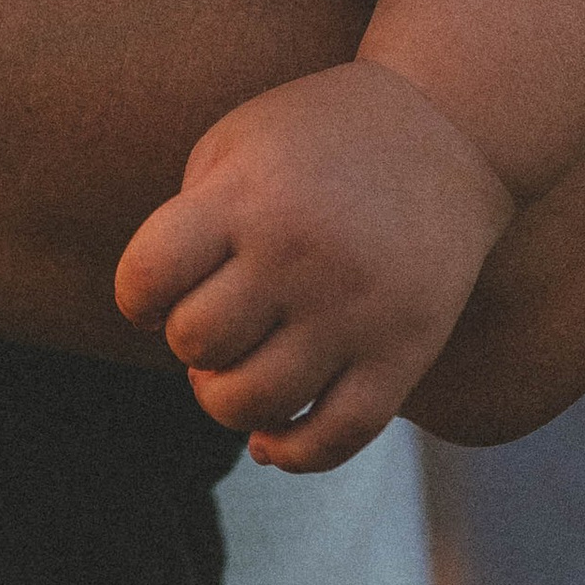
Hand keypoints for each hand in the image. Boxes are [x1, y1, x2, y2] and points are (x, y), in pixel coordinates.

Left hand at [114, 59, 514, 469]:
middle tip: (214, 317)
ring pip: (257, 404)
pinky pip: (334, 440)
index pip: (148, 275)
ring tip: (237, 368)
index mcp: (248, 196)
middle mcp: (299, 256)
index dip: (137, 295)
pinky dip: (290, 453)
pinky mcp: (404, 355)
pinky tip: (270, 437)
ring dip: (226, 401)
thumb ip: (187, 224)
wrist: (446, 130)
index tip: (157, 290)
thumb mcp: (237, 145)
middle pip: (198, 344)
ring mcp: (354, 312)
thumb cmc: (317, 139)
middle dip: (188, 342)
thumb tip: (162, 323)